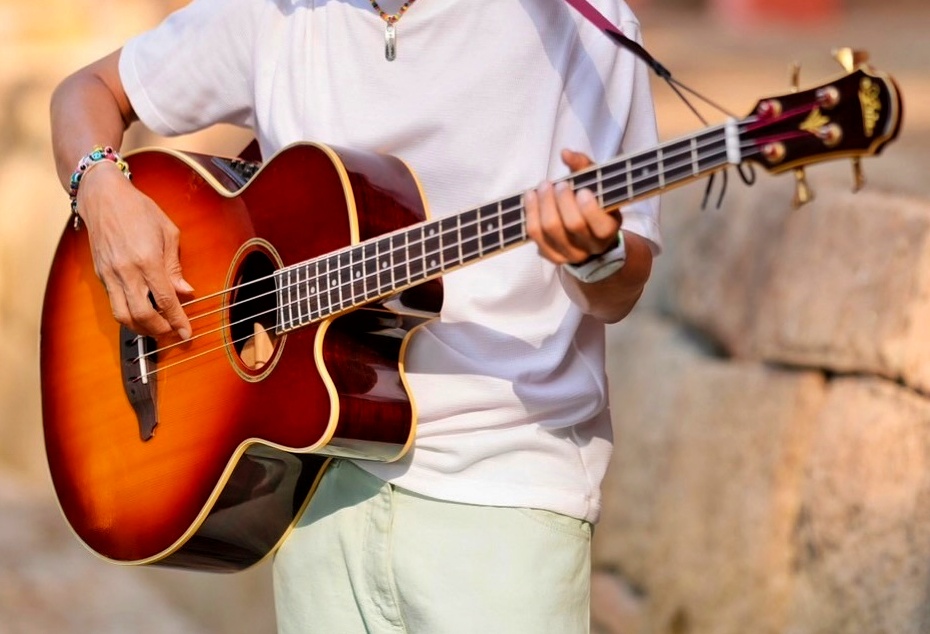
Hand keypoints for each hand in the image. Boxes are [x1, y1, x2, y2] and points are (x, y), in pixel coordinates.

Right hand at [76, 162, 192, 339]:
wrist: (103, 197)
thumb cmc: (139, 210)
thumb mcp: (168, 232)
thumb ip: (175, 266)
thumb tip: (185, 292)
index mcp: (147, 260)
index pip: (165, 300)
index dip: (177, 321)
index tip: (186, 334)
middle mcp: (126, 271)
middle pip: (142, 315)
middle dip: (159, 330)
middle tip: (172, 334)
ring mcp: (110, 274)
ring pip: (123, 315)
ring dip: (140, 328)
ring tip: (156, 329)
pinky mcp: (100, 274)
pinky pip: (113, 303)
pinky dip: (127, 315)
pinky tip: (140, 315)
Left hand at [524, 149, 620, 265]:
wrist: (586, 233)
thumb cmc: (593, 202)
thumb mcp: (597, 184)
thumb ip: (585, 167)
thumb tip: (566, 154)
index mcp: (608, 231)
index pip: (600, 227)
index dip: (589, 209)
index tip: (581, 190)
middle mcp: (590, 247)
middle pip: (573, 226)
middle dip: (562, 201)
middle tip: (558, 184)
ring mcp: (569, 254)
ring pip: (550, 231)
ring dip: (543, 204)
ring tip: (542, 187)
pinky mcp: (551, 255)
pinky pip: (535, 237)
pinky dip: (530, 214)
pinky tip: (530, 197)